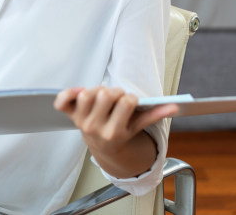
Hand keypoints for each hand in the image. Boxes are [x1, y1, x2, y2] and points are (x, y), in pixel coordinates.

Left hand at [54, 86, 177, 177]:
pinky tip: (79, 91)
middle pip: (105, 95)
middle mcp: (95, 128)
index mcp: (114, 132)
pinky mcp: (71, 116)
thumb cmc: (122, 132)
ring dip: (97, 90)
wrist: (102, 146)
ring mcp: (81, 122)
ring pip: (87, 94)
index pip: (125, 102)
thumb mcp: (137, 127)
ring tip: (103, 95)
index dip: (130, 98)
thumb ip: (154, 115)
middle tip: (117, 97)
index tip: (131, 101)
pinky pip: (62, 102)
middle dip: (114, 92)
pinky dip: (68, 93)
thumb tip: (173, 106)